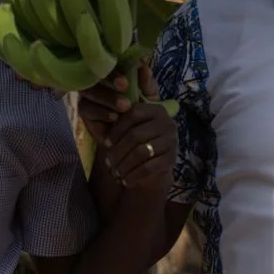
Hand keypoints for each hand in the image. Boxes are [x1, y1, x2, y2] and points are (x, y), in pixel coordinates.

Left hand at [77, 64, 176, 191]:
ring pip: (141, 153)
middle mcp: (168, 122)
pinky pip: (148, 168)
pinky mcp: (172, 159)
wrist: (156, 166)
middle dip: (118, 151)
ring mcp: (172, 141)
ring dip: (124, 165)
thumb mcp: (129, 125)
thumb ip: (119, 110)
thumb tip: (101, 93)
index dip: (117, 129)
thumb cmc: (137, 142)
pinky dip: (133, 175)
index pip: (134, 114)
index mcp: (157, 109)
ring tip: (115, 172)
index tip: (106, 142)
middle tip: (108, 162)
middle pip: (136, 135)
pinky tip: (125, 181)